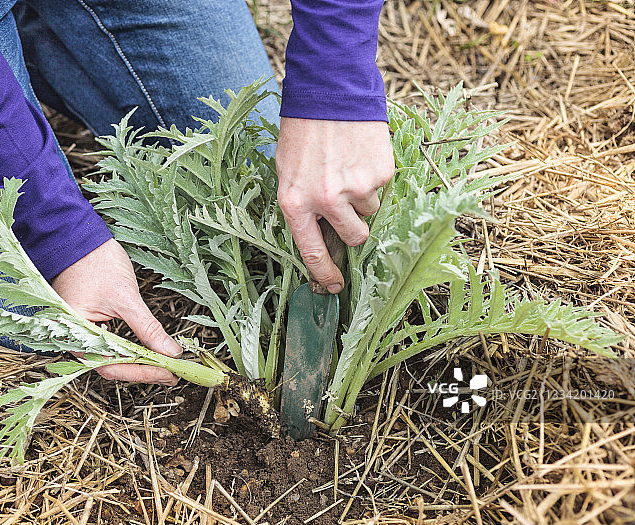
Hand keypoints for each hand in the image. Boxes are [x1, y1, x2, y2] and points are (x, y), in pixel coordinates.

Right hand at [52, 239, 180, 384]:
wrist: (80, 238)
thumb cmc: (96, 262)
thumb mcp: (127, 298)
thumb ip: (148, 329)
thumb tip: (171, 352)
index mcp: (75, 337)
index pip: (112, 367)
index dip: (143, 372)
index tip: (170, 372)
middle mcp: (75, 340)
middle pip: (112, 366)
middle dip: (144, 370)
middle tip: (173, 372)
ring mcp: (81, 333)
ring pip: (113, 358)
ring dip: (140, 362)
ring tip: (165, 363)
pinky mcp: (89, 325)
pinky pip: (111, 345)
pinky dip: (131, 349)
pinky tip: (149, 350)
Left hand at [276, 117, 394, 292]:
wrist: (329, 89)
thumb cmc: (302, 131)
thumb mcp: (288, 171)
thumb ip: (304, 204)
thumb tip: (324, 235)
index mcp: (296, 202)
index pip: (312, 251)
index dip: (325, 274)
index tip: (334, 288)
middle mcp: (326, 200)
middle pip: (355, 237)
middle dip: (356, 227)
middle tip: (349, 203)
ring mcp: (356, 187)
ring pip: (371, 209)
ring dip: (363, 194)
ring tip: (348, 164)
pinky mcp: (381, 172)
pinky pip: (382, 186)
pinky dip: (374, 174)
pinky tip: (359, 153)